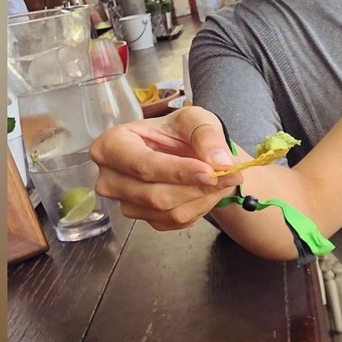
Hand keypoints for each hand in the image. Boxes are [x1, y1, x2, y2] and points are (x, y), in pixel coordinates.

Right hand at [89, 106, 242, 230]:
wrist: (184, 150)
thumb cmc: (180, 130)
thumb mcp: (195, 119)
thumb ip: (208, 137)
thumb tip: (221, 163)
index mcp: (112, 145)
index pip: (143, 165)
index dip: (179, 172)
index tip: (210, 172)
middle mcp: (110, 177)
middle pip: (155, 195)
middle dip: (197, 187)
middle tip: (231, 174)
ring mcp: (124, 202)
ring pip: (168, 212)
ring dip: (203, 198)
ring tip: (221, 179)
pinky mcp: (143, 219)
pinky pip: (176, 222)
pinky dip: (200, 207)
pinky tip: (206, 190)